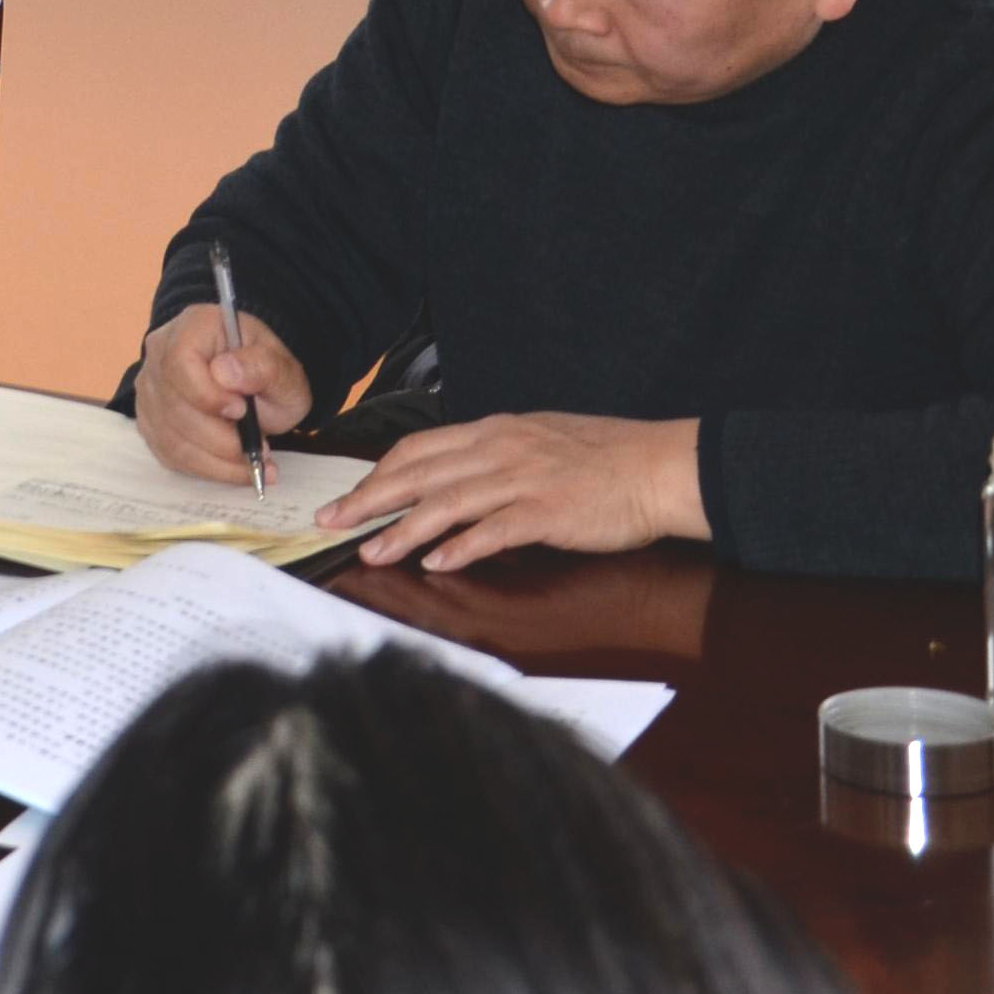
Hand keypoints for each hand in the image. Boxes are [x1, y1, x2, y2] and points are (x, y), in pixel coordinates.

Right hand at [133, 301, 312, 484]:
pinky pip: (169, 453)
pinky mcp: (150, 419)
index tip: (241, 412)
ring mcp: (150, 388)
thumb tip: (225, 373)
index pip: (179, 361)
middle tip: (260, 449)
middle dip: (219, 438)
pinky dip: (205, 468)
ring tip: (253, 463)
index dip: (206, 394)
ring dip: (216, 459)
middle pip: (173, 405)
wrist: (254, 383)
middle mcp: (161, 353)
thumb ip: (264, 368)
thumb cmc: (267, 373)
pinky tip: (233, 467)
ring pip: (170, 435)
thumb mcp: (284, 369)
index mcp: (194, 326)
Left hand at [328, 412, 706, 572]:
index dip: (379, 473)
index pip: (419, 449)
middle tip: (332, 521)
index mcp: (495, 431)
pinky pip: (494, 530)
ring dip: (403, 530)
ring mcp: (523, 480)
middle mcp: (500, 450)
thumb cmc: (605, 458)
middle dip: (370, 499)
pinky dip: (462, 547)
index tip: (350, 495)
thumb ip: (495, 456)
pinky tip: (437, 562)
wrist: (660, 466)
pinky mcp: (548, 512)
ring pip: (446, 504)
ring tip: (372, 552)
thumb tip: (456, 476)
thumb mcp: (539, 441)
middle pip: (419, 474)